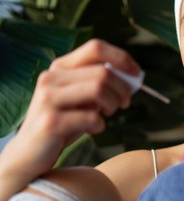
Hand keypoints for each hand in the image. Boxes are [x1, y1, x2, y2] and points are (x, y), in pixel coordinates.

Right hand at [0, 39, 139, 184]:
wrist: (29, 153)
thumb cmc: (61, 123)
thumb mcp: (79, 99)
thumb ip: (97, 85)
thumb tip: (130, 77)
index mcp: (60, 68)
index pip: (95, 47)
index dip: (121, 58)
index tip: (136, 73)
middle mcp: (51, 78)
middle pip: (103, 72)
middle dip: (123, 89)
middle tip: (125, 103)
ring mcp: (48, 99)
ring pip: (99, 89)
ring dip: (113, 104)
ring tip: (109, 113)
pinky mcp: (51, 121)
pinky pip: (92, 117)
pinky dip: (100, 124)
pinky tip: (94, 129)